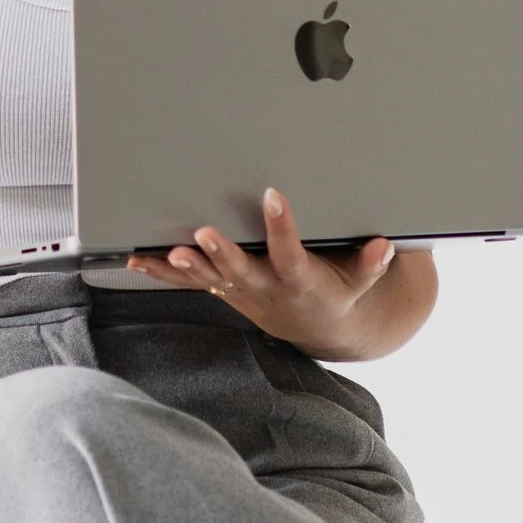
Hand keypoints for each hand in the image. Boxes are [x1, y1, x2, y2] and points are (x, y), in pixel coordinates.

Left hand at [127, 186, 399, 359]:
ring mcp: (239, 292)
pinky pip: (189, 283)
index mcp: (299, 280)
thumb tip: (385, 247)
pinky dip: (164, 272)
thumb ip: (370, 265)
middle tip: (204, 233)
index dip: (282, 226)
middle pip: (240, 270)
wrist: (317, 327)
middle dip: (222, 253)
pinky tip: (137, 259)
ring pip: (208, 279)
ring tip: (169, 252)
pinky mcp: (222, 291)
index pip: (290, 252)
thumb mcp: (360, 283)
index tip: (274, 195)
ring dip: (186, 266)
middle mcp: (265, 288)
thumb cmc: (337, 292)